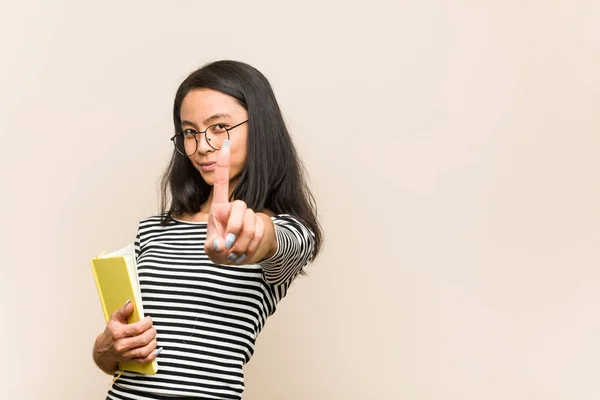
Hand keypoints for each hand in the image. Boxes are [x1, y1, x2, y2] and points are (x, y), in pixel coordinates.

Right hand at [93, 300, 158, 373]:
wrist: (103, 351)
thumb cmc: (111, 333)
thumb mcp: (114, 320)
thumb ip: (123, 311)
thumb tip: (130, 303)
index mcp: (118, 333)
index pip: (138, 328)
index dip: (147, 323)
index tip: (148, 320)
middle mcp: (121, 345)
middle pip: (143, 339)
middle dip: (152, 332)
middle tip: (152, 328)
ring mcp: (126, 354)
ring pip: (145, 350)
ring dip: (153, 342)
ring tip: (152, 337)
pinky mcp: (130, 360)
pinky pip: (144, 360)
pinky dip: (152, 355)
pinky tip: (154, 349)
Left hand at [204, 140, 272, 264]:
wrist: (242, 256)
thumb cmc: (222, 250)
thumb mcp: (213, 252)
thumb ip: (213, 249)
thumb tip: (220, 244)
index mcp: (219, 209)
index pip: (221, 183)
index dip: (223, 164)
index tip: (225, 144)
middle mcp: (235, 208)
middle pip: (239, 207)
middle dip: (235, 228)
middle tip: (230, 246)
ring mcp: (249, 215)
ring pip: (250, 222)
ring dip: (243, 242)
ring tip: (236, 251)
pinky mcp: (260, 223)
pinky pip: (259, 231)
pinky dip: (251, 246)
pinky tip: (245, 251)